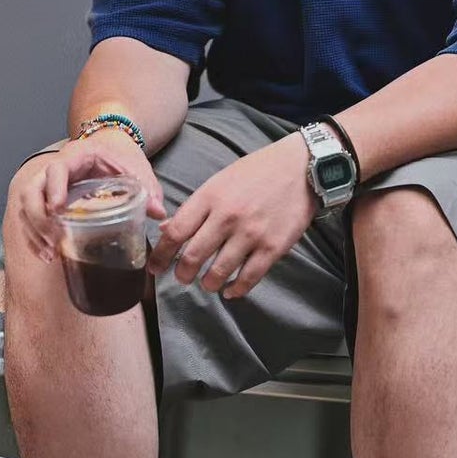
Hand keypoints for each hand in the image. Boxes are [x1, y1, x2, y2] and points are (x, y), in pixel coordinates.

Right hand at [7, 131, 164, 261]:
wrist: (111, 144)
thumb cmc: (121, 155)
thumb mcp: (136, 167)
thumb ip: (148, 189)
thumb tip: (158, 214)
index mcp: (76, 156)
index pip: (56, 170)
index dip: (54, 189)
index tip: (58, 209)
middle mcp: (55, 169)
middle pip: (31, 191)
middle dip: (38, 219)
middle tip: (54, 241)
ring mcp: (47, 184)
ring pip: (26, 206)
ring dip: (34, 232)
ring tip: (50, 253)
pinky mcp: (46, 199)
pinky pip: (29, 217)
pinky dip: (34, 237)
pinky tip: (46, 254)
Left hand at [148, 133, 316, 300]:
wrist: (302, 167)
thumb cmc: (258, 172)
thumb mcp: (220, 181)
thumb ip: (194, 207)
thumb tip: (167, 229)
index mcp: (210, 197)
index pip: (176, 232)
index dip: (161, 255)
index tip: (155, 268)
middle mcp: (228, 216)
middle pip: (193, 256)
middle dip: (183, 274)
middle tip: (183, 278)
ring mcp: (252, 233)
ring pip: (219, 272)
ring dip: (208, 284)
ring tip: (207, 284)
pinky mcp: (274, 247)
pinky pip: (249, 278)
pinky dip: (236, 289)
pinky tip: (231, 290)